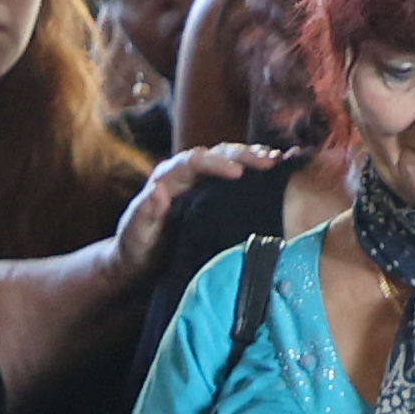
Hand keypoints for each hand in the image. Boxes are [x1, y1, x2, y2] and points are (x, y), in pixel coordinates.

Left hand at [110, 139, 282, 270]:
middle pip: (217, 153)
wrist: (139, 260)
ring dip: (254, 158)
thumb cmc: (136, 247)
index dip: (216, 163)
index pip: (194, 162)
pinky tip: (277, 172)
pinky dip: (256, 171)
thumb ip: (145, 212)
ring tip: (278, 162)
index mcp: (167, 178)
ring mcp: (201, 182)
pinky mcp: (214, 193)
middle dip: (244, 155)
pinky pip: (237, 175)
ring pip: (230, 158)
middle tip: (269, 162)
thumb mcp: (136, 233)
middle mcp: (186, 173)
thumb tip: (158, 190)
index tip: (238, 173)